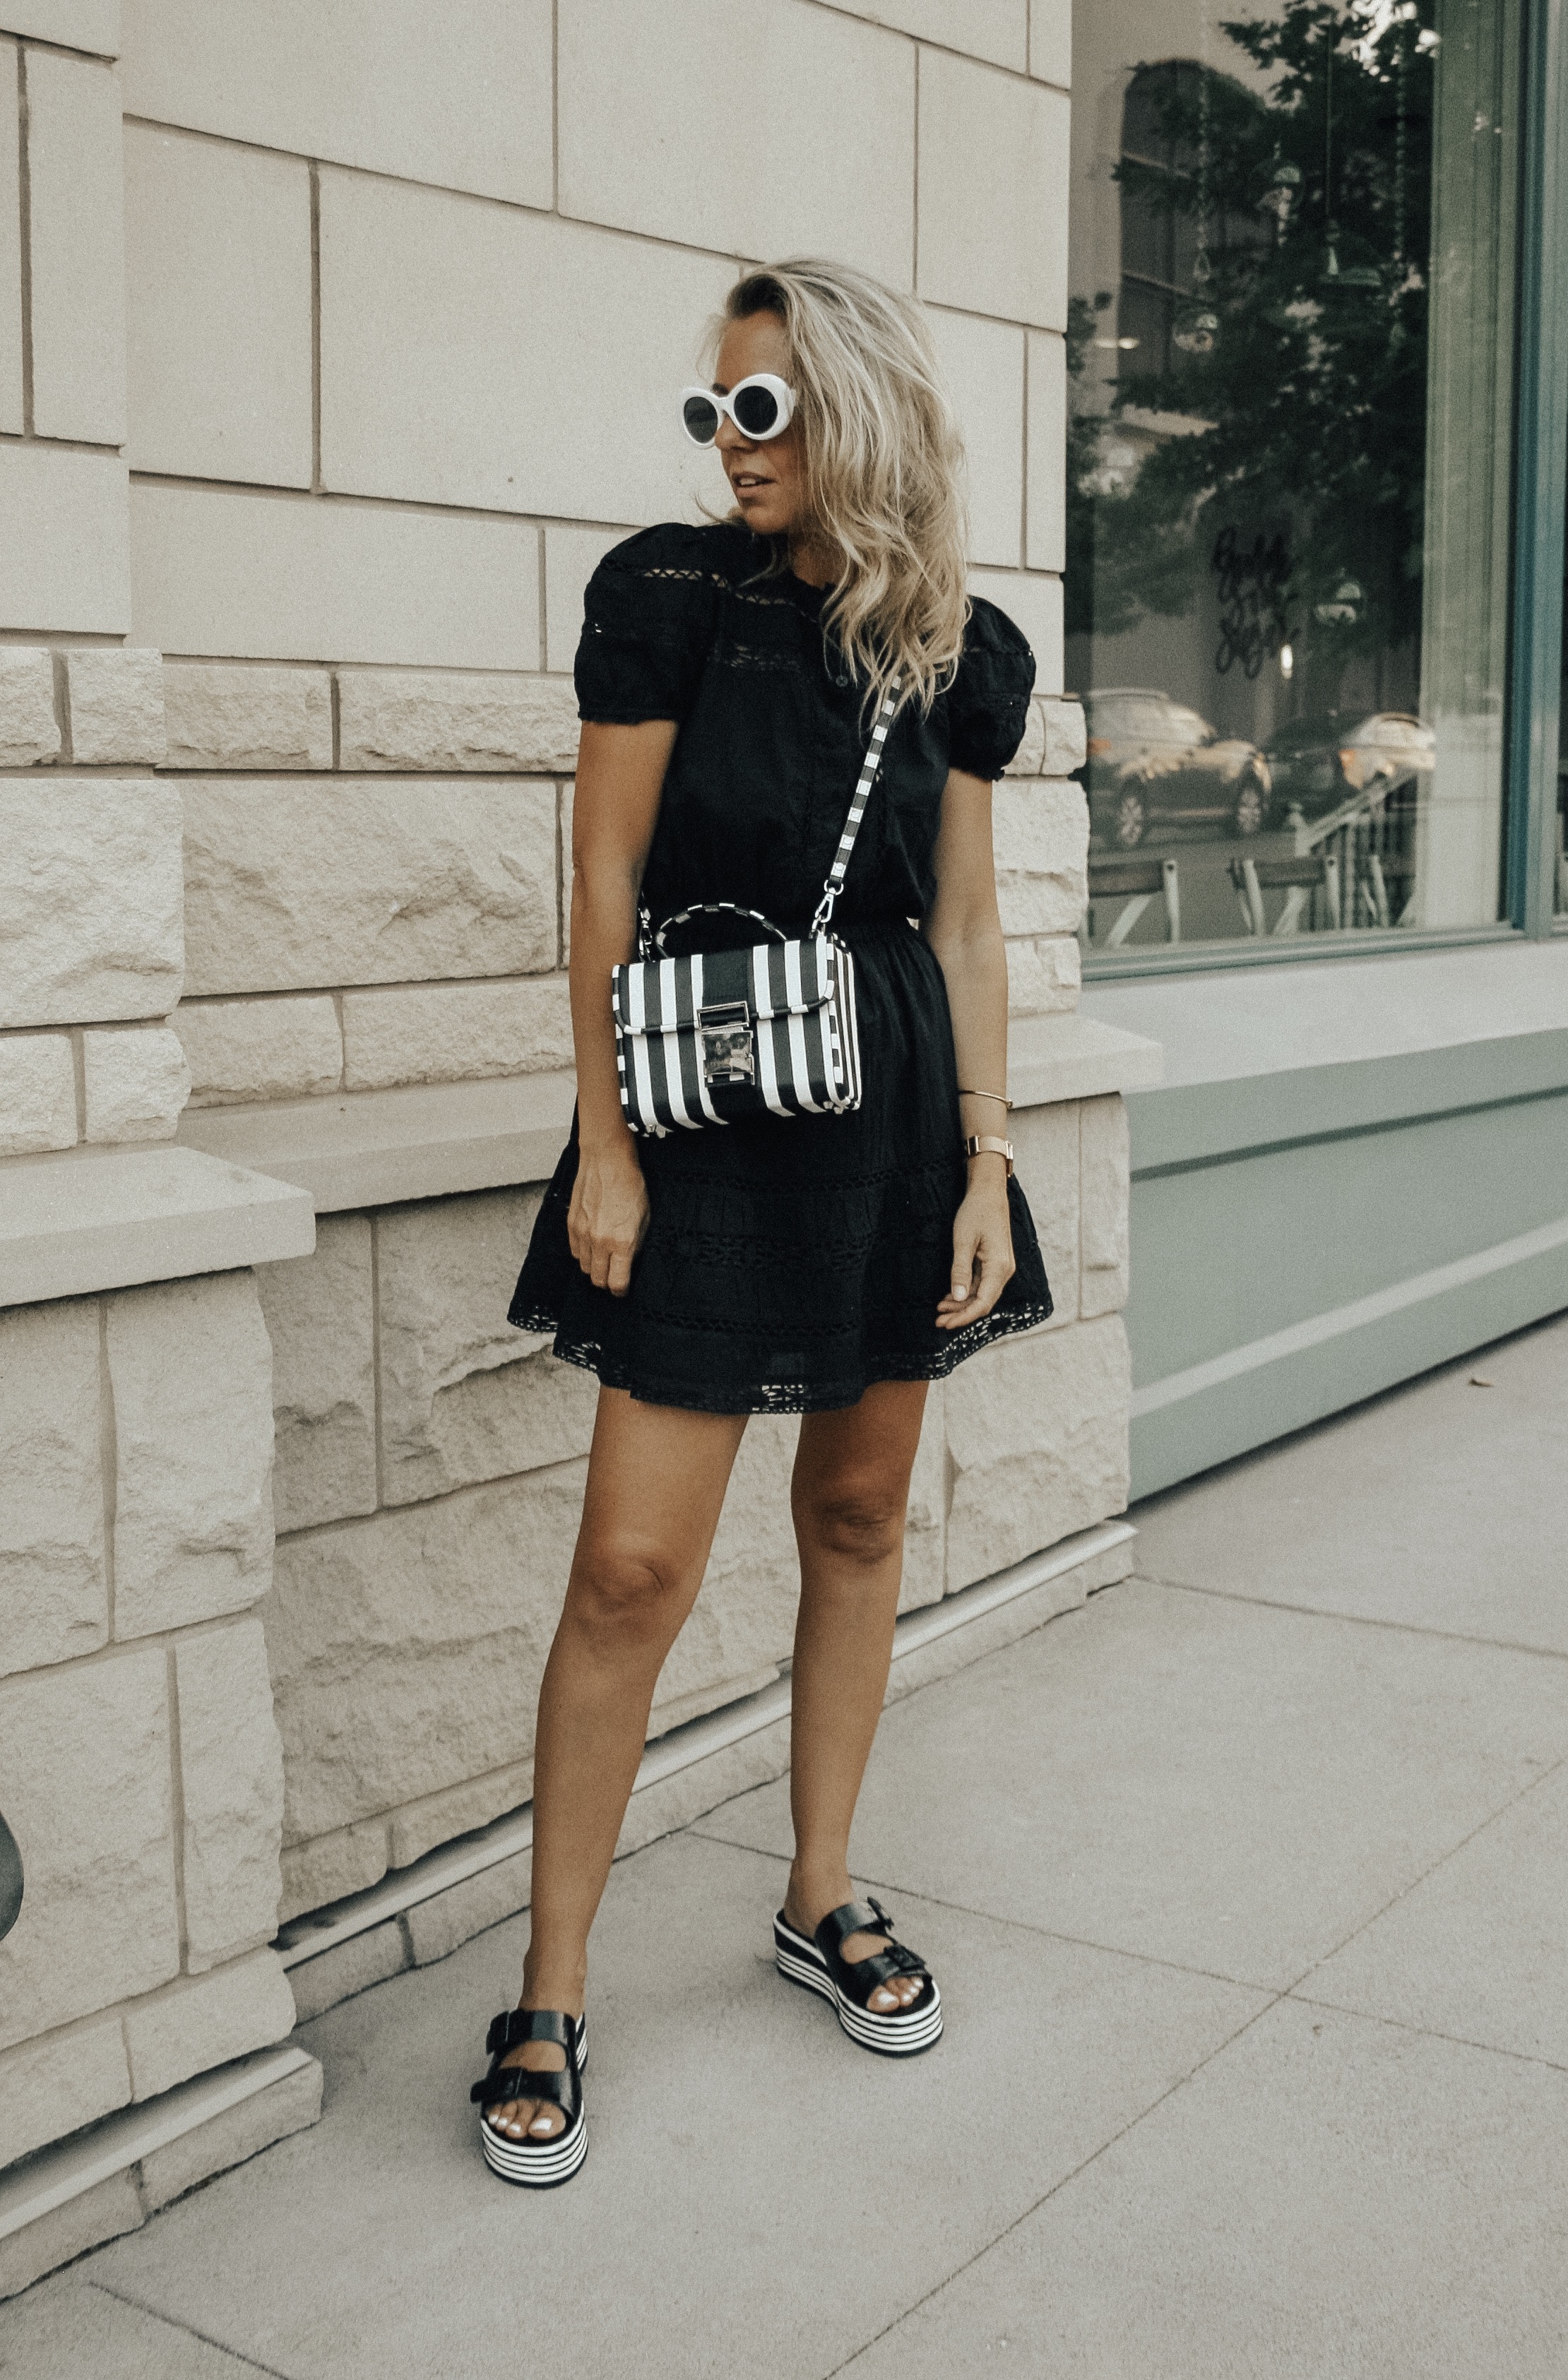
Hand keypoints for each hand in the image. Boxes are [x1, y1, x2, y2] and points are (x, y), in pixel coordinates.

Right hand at [567, 1138, 649, 1295]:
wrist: (607, 1161)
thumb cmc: (630, 1184)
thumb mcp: (645, 1217)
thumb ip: (637, 1244)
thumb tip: (631, 1261)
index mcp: (622, 1242)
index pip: (617, 1283)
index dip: (620, 1291)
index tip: (622, 1290)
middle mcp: (600, 1242)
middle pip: (598, 1279)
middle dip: (606, 1283)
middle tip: (613, 1277)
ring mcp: (583, 1234)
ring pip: (584, 1267)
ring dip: (594, 1268)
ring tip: (604, 1260)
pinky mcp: (571, 1224)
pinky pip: (575, 1251)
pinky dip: (583, 1254)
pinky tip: (592, 1246)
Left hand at [936, 1163, 1014, 1329]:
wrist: (988, 1193)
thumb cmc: (976, 1212)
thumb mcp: (963, 1240)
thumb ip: (960, 1270)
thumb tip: (958, 1297)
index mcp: (999, 1267)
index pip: (983, 1303)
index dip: (963, 1316)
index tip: (945, 1323)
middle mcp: (1004, 1271)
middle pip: (983, 1303)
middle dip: (960, 1314)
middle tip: (938, 1321)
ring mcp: (1001, 1268)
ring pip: (982, 1295)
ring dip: (962, 1304)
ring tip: (940, 1310)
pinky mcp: (995, 1263)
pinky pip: (982, 1285)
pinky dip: (966, 1293)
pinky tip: (950, 1296)